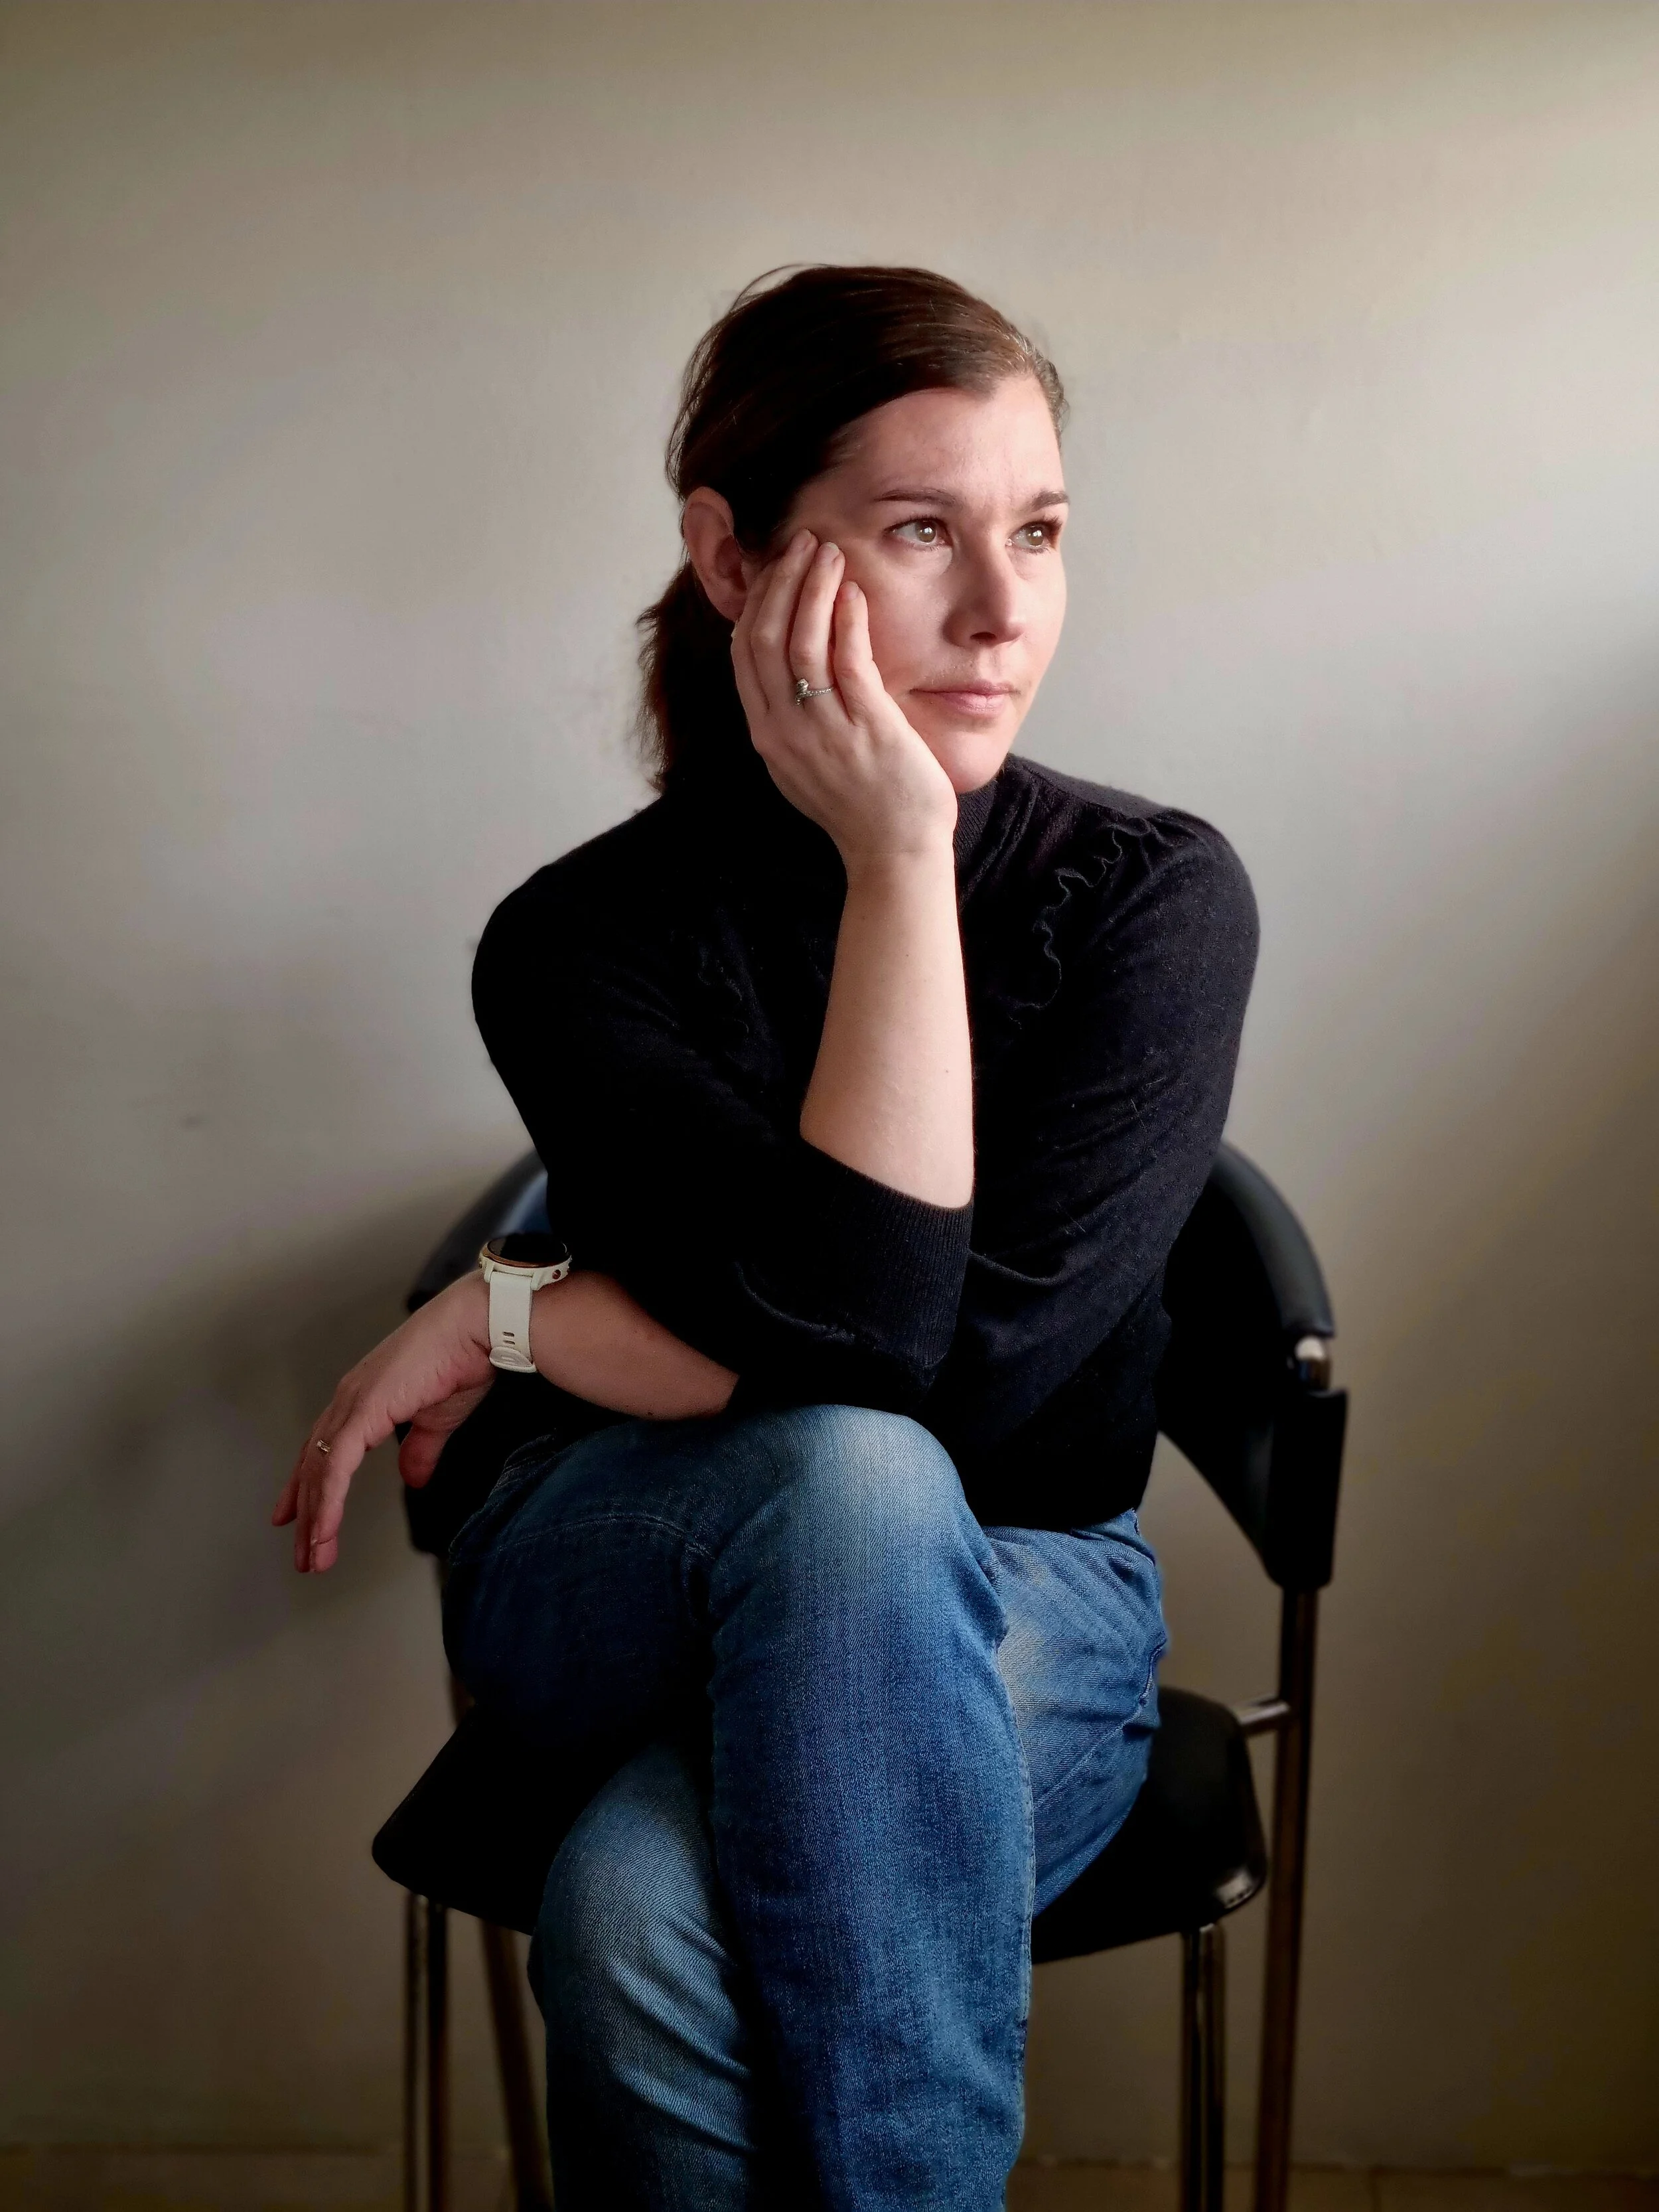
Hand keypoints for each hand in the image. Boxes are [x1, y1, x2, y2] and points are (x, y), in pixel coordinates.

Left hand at [272, 1273, 495, 1573]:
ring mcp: (353, 1402)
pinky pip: (337, 1465)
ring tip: (314, 1557)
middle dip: (307, 1514)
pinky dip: (328, 1501)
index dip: (307, 1486)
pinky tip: (325, 1530)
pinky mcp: (365, 1409)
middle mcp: (350, 1398)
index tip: (295, 1518)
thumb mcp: (438, 1418)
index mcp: (364, 1397)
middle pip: (314, 1464)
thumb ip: (420, 1449)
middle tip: (305, 1555)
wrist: (479, 1326)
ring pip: (319, 1470)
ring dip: (315, 1518)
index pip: (324, 1449)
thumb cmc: (463, 1358)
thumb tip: (413, 1478)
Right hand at [731, 530, 958, 871]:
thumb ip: (794, 714)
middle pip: (764, 636)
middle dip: (780, 581)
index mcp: (766, 735)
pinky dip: (847, 618)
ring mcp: (822, 731)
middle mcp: (784, 731)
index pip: (744, 652)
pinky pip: (847, 660)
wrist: (894, 853)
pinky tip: (854, 591)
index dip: (756, 601)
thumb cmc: (862, 804)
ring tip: (828, 552)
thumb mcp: (807, 760)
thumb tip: (793, 662)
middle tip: (802, 543)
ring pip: (800, 641)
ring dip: (812, 587)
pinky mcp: (865, 729)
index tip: (775, 567)